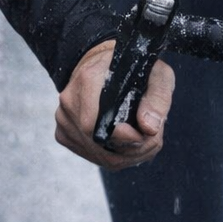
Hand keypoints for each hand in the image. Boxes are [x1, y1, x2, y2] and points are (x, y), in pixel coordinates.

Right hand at [54, 38, 174, 170]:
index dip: (124, 137)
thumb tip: (149, 127)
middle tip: (153, 138)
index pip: (96, 123)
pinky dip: (115, 156)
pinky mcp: (65, 133)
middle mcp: (70, 100)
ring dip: (126, 155)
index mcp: (88, 79)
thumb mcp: (157, 73)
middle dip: (131, 149)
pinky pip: (92, 156)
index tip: (147, 134)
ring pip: (97, 154)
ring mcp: (64, 118)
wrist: (105, 65)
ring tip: (143, 139)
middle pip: (98, 143)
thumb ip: (158, 98)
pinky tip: (128, 143)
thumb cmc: (134, 69)